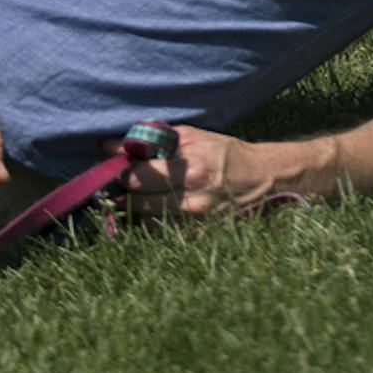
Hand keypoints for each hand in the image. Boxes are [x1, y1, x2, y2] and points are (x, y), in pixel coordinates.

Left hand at [122, 124, 286, 225]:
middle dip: (128, 190)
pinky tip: (158, 207)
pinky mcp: (199, 236)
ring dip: (138, 208)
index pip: (139, 178)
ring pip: (146, 221)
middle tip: (127, 179)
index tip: (115, 164)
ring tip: (141, 193)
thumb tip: (110, 146)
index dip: (122, 171)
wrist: (262, 178)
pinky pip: (162, 233)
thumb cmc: (223, 152)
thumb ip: (151, 140)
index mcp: (189, 171)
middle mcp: (192, 201)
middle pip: (138, 202)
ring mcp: (196, 223)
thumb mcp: (191, 136)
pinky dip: (153, 221)